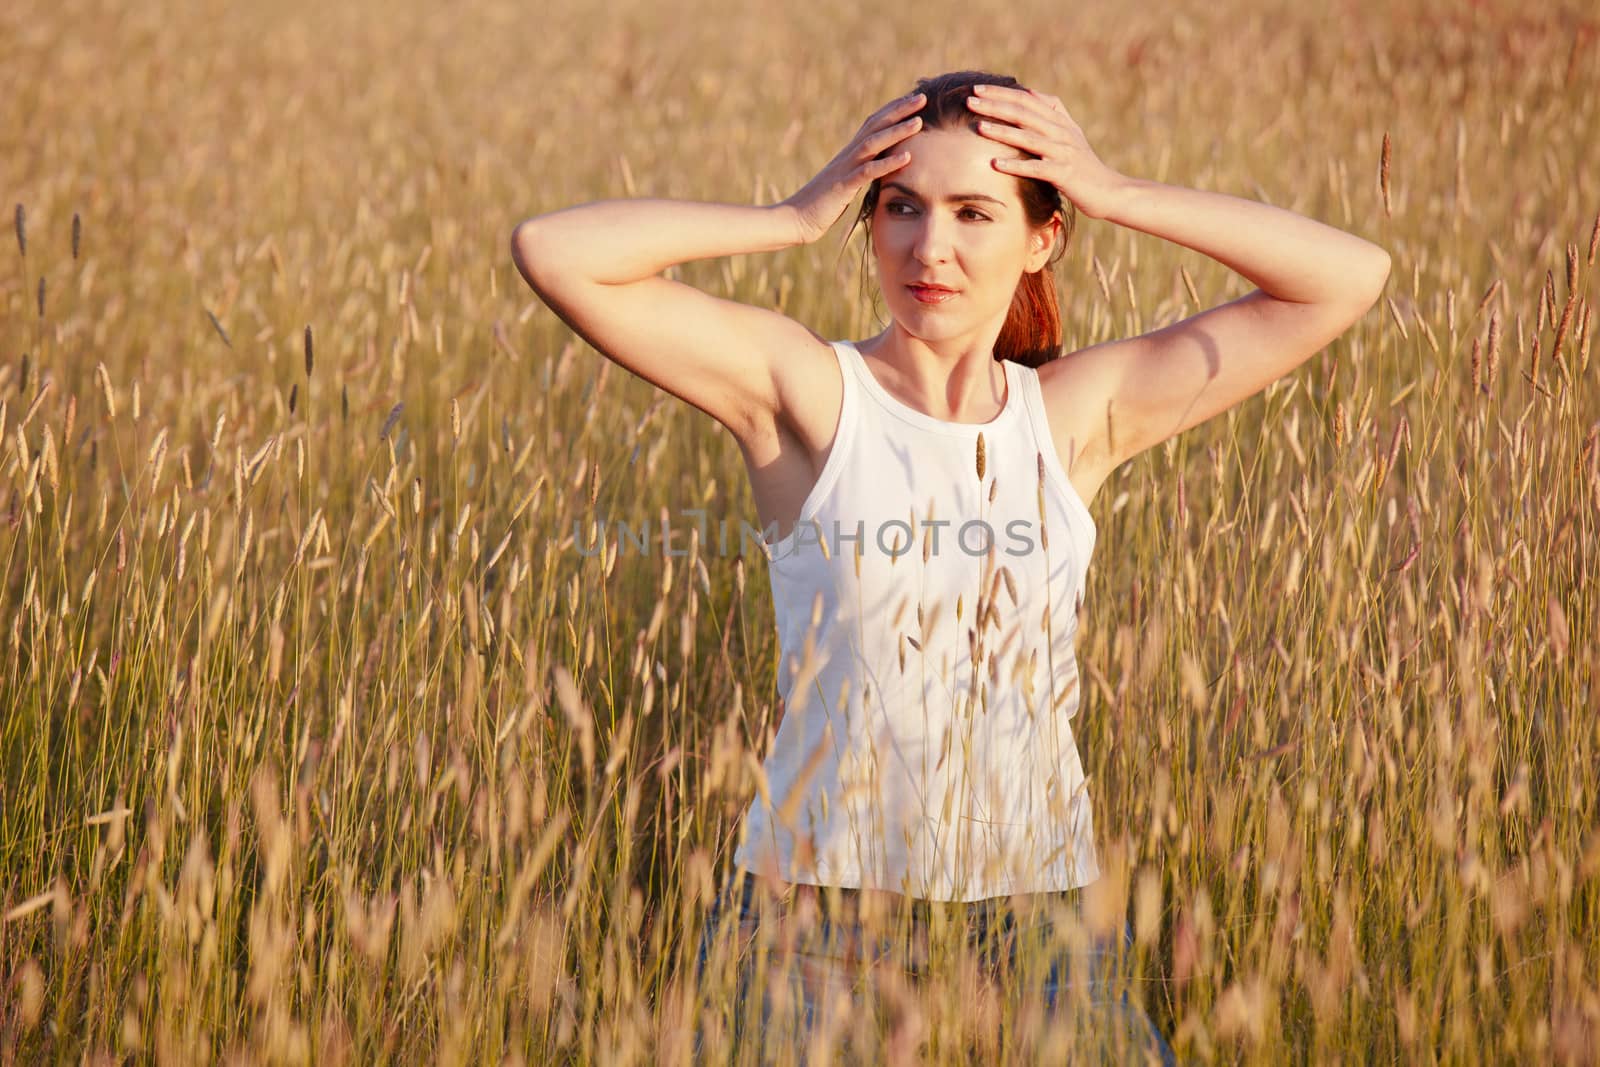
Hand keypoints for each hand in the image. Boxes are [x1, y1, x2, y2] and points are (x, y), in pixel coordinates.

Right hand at [779, 92, 924, 244]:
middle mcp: (848, 156)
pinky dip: (888, 163)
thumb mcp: (845, 184)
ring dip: (897, 131)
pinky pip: (868, 172)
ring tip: (919, 122)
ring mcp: (845, 169)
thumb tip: (877, 170)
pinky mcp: (844, 186)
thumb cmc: (821, 205)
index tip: (913, 100)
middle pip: (875, 125)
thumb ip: (860, 173)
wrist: (796, 219)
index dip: (892, 110)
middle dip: (899, 110)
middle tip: (922, 97)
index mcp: (849, 154)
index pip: (872, 124)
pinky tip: (908, 158)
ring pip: (873, 143)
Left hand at [966, 84, 1127, 220]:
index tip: (977, 88)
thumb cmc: (1084, 165)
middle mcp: (1061, 132)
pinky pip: (1036, 168)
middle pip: (1024, 113)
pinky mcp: (1064, 174)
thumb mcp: (1070, 134)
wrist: (1109, 191)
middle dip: (995, 105)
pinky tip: (996, 164)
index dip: (1002, 93)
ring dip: (1002, 131)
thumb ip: (1052, 112)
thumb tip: (1030, 92)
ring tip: (978, 126)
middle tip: (970, 100)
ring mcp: (1063, 152)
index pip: (1026, 99)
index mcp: (1059, 121)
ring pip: (1028, 137)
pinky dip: (1016, 165)